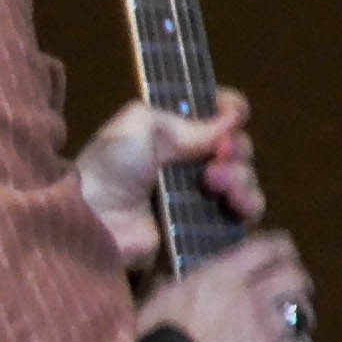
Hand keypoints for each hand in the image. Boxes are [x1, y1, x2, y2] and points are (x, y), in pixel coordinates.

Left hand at [79, 86, 259, 268]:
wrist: (95, 220)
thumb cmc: (110, 168)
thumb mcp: (141, 126)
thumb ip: (186, 121)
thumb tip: (231, 117)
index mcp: (171, 135)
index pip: (217, 116)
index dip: (231, 110)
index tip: (235, 111)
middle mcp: (189, 165)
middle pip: (237, 149)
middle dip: (236, 148)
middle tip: (218, 155)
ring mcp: (198, 199)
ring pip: (245, 181)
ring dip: (242, 176)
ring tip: (216, 182)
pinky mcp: (204, 230)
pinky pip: (243, 217)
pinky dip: (247, 204)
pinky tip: (233, 202)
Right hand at [136, 227, 316, 341]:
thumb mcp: (150, 307)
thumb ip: (170, 290)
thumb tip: (170, 280)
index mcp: (220, 277)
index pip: (268, 246)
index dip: (279, 248)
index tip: (279, 254)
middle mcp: (253, 297)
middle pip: (295, 276)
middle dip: (296, 282)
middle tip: (288, 292)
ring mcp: (271, 332)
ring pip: (305, 313)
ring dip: (299, 316)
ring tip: (289, 326)